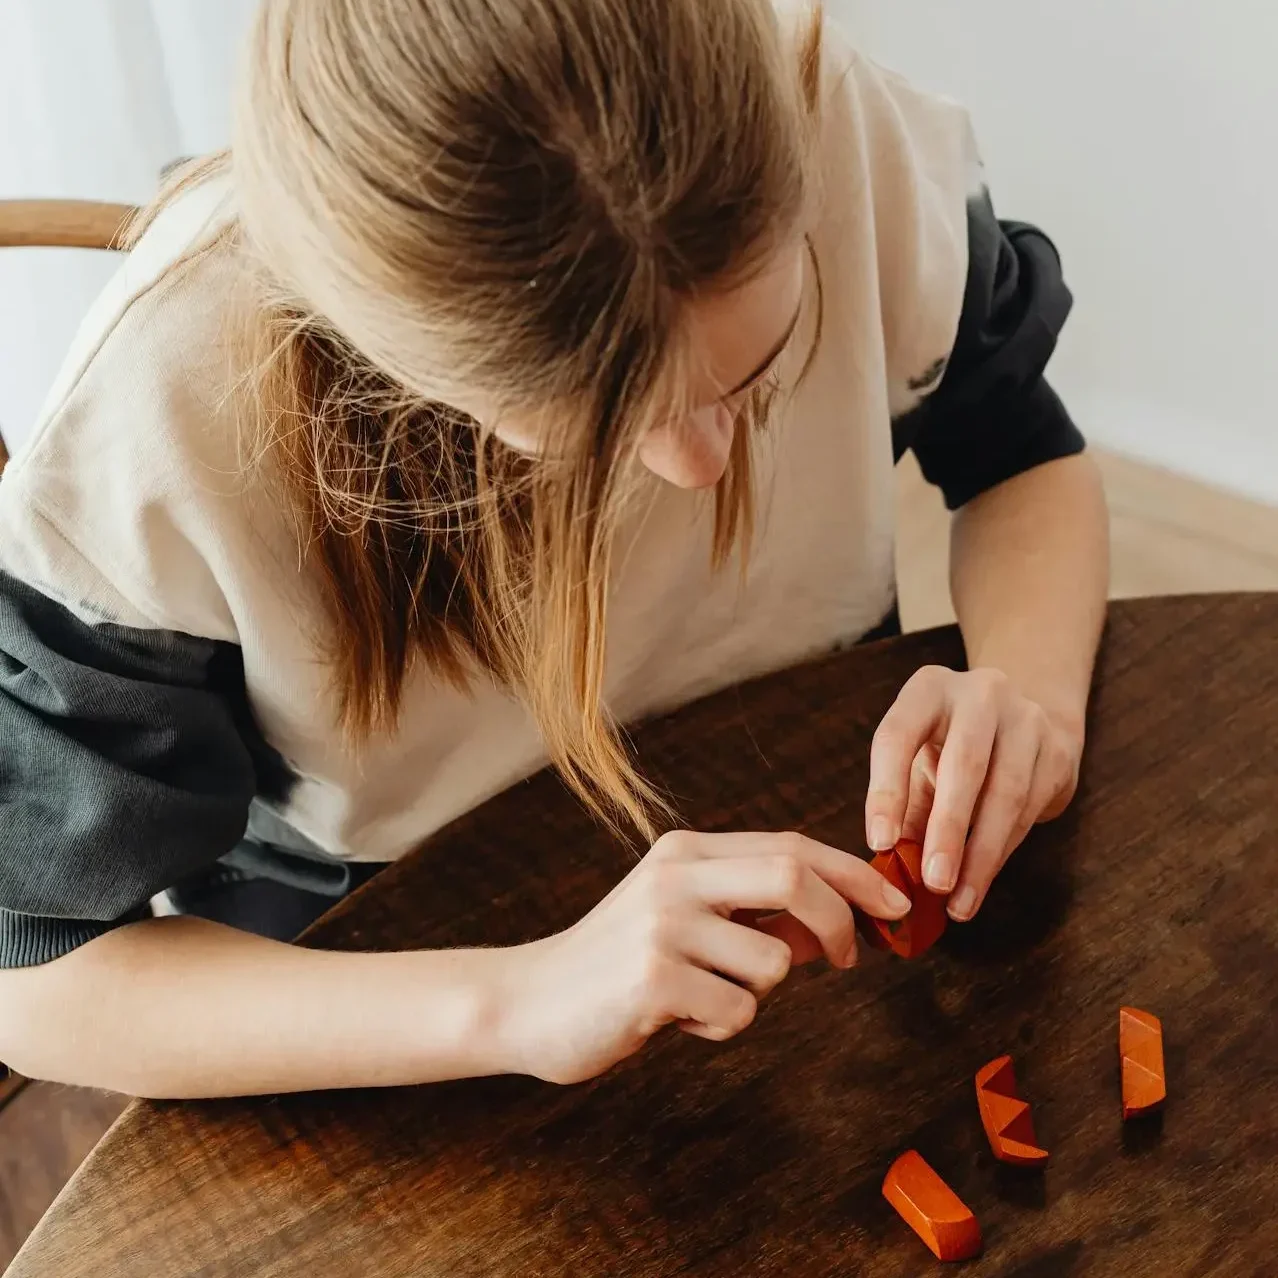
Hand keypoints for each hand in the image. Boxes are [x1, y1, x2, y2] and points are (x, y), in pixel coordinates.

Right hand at [499, 830, 910, 1084]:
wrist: (530, 1000)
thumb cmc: (619, 962)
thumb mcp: (683, 919)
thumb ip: (751, 913)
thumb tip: (832, 926)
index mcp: (687, 852)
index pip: (791, 846)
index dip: (854, 874)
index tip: (897, 904)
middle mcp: (676, 876)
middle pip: (793, 877)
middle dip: (839, 920)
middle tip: (846, 959)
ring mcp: (662, 924)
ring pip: (772, 963)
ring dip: (755, 993)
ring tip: (701, 995)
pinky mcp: (653, 978)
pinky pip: (736, 1012)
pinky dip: (719, 1025)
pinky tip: (673, 1018)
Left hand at [864, 666, 1082, 923]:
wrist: (1019, 721)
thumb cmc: (948, 748)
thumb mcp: (918, 762)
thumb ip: (904, 808)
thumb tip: (890, 870)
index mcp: (928, 690)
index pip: (897, 736)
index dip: (886, 792)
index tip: (879, 843)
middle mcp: (979, 693)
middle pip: (964, 764)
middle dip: (948, 830)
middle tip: (934, 882)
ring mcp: (1025, 716)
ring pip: (1006, 792)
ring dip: (981, 854)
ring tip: (959, 900)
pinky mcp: (1057, 747)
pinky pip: (1031, 806)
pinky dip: (1004, 849)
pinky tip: (983, 879)